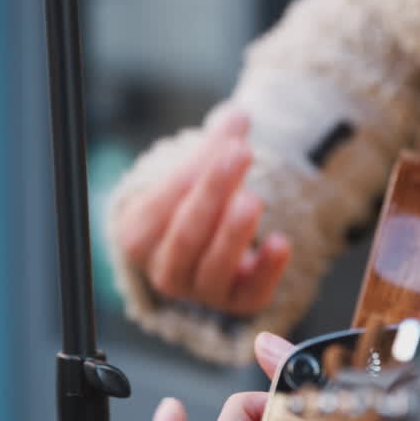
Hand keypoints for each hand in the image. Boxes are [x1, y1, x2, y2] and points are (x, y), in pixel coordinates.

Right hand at [118, 110, 291, 315]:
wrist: (206, 252)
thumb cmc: (191, 206)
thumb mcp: (195, 175)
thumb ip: (214, 147)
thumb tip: (238, 116)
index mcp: (138, 236)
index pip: (164, 201)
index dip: (196, 171)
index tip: (226, 141)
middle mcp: (164, 271)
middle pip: (187, 233)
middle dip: (215, 191)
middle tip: (241, 154)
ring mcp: (200, 293)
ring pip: (214, 265)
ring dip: (234, 232)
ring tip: (253, 198)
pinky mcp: (236, 304)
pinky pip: (252, 293)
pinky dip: (267, 270)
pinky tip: (281, 242)